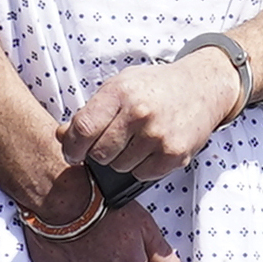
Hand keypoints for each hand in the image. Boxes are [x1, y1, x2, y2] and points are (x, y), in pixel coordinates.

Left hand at [69, 53, 246, 182]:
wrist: (201, 86)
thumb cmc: (155, 87)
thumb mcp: (119, 87)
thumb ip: (90, 112)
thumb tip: (61, 136)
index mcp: (119, 92)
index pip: (82, 129)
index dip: (71, 147)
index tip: (73, 152)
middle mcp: (139, 113)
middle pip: (99, 154)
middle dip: (99, 153)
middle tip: (111, 142)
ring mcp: (158, 135)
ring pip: (119, 167)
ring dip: (122, 160)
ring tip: (136, 140)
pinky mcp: (175, 154)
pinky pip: (142, 174)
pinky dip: (141, 167)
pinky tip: (150, 148)